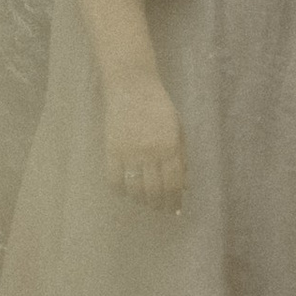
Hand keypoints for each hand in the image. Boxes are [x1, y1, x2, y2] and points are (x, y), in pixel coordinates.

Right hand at [102, 71, 185, 210]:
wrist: (131, 87)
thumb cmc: (159, 107)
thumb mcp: (178, 129)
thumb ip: (181, 156)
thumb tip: (184, 185)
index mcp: (170, 146)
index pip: (173, 184)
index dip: (174, 200)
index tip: (174, 209)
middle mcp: (150, 152)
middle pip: (154, 191)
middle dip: (159, 205)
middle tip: (160, 209)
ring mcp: (129, 152)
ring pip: (135, 189)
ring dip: (141, 200)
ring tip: (145, 201)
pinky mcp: (111, 150)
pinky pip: (114, 180)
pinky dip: (120, 190)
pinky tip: (126, 190)